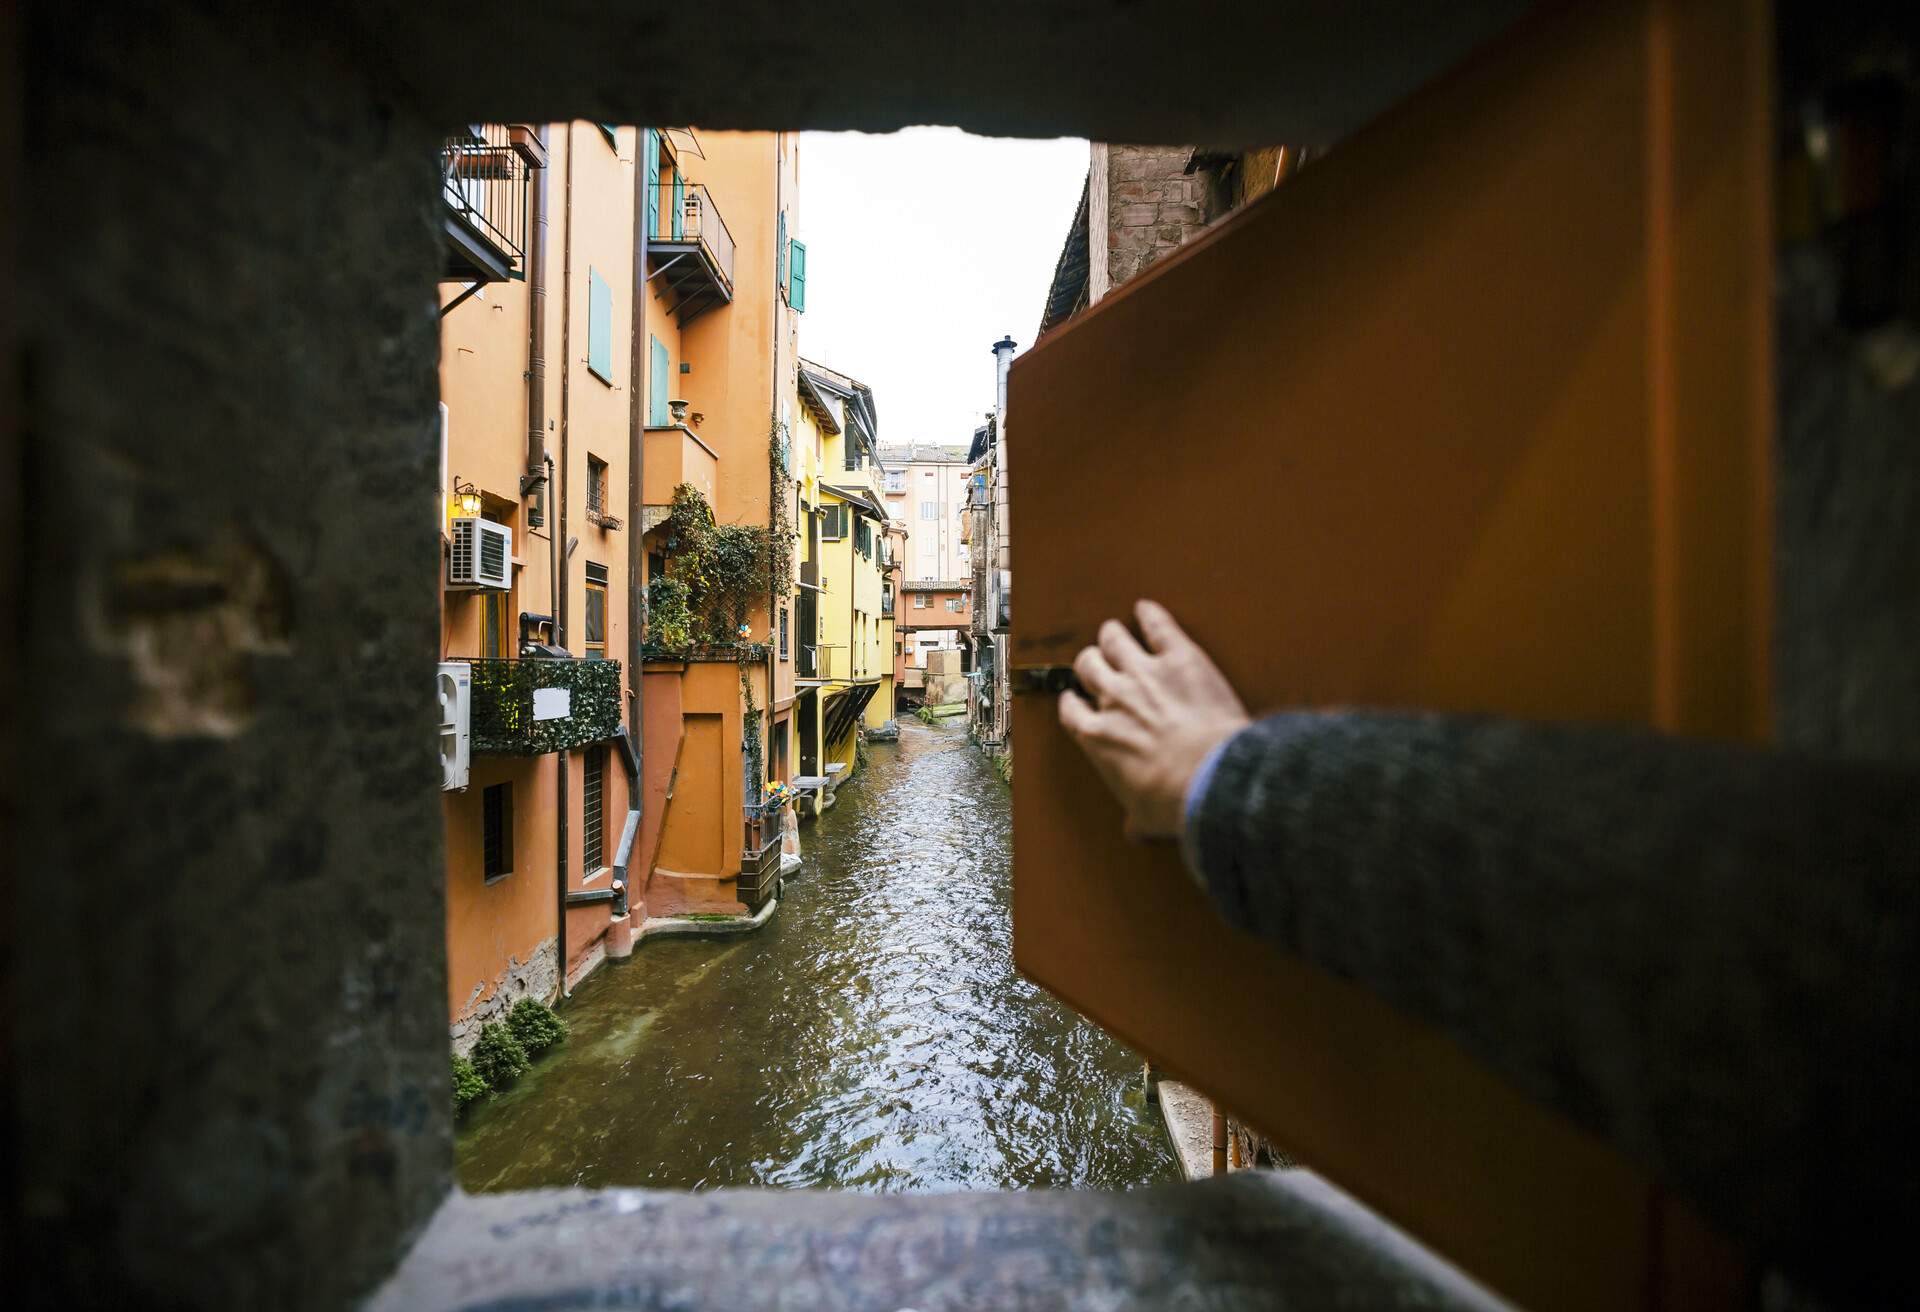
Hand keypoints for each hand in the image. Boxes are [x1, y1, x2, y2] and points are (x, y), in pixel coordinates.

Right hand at [1057, 600, 1249, 840]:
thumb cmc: (1176, 799)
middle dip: (1091, 663)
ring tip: (1116, 633)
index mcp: (1097, 737)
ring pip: (1114, 639)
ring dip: (1113, 635)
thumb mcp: (1147, 817)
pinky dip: (1151, 614)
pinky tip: (1147, 609)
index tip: (1079, 701)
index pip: (1072, 709)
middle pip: (1088, 666)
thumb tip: (1136, 831)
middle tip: (1098, 664)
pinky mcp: (1178, 657)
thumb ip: (1136, 817)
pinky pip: (1157, 625)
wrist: (1213, 777)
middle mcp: (1113, 699)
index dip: (1075, 702)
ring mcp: (1144, 674)